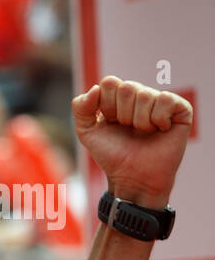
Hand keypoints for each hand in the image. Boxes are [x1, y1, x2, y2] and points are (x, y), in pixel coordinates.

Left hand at [72, 77, 191, 208]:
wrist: (133, 177)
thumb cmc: (112, 155)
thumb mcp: (86, 132)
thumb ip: (81, 107)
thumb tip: (96, 87)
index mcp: (119, 98)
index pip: (110, 82)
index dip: (106, 106)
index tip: (110, 123)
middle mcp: (140, 97)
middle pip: (127, 87)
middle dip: (122, 114)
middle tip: (128, 129)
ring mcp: (160, 102)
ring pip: (144, 95)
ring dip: (139, 121)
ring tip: (144, 133)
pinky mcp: (180, 109)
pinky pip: (165, 99)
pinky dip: (158, 119)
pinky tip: (160, 129)